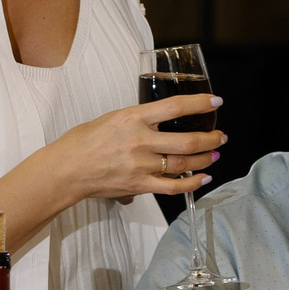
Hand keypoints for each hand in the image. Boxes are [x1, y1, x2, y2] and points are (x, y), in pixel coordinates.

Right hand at [49, 93, 225, 202]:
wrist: (67, 169)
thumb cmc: (83, 141)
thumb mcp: (112, 118)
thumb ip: (138, 120)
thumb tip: (159, 123)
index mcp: (133, 117)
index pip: (175, 107)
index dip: (200, 104)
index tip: (216, 102)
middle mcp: (140, 141)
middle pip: (187, 140)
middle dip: (210, 139)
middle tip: (221, 136)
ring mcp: (141, 165)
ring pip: (183, 164)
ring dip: (204, 159)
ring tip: (214, 154)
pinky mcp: (139, 185)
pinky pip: (172, 187)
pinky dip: (191, 184)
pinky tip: (203, 177)